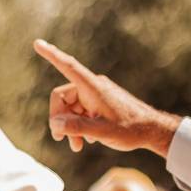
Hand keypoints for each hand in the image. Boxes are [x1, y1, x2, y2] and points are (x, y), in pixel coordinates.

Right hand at [33, 39, 178, 156]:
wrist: (153, 130)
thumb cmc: (130, 129)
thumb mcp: (101, 131)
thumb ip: (77, 127)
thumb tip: (55, 124)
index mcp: (92, 87)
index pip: (67, 66)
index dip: (51, 55)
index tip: (37, 43)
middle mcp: (93, 86)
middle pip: (63, 97)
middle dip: (60, 118)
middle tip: (61, 139)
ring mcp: (97, 94)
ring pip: (72, 107)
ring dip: (70, 125)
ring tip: (76, 146)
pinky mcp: (101, 103)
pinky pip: (82, 110)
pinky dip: (80, 124)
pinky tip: (86, 140)